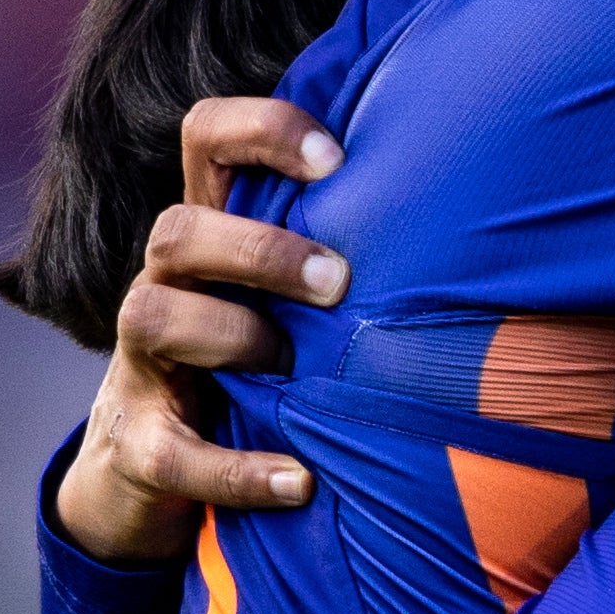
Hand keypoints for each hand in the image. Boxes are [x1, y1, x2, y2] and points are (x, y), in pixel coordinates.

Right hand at [55, 96, 347, 567]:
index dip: (262, 131)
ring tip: (290, 370)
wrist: (146, 473)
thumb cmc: (250, 365)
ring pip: (150, 317)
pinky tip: (301, 481)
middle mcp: (165, 289)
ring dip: (231, 337)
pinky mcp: (140, 448)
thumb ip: (344, 256)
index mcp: (209, 241)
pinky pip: (174, 455)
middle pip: (175, 231)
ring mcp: (142, 368)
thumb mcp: (286, 301)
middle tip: (337, 282)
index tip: (336, 160)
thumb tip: (474, 223)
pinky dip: (239, 470)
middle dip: (259, 250)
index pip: (207, 142)